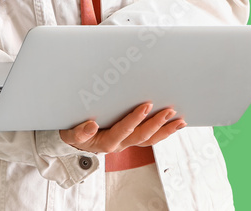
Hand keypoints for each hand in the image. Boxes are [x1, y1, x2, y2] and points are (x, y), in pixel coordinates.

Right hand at [59, 101, 184, 153]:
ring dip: (165, 130)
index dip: (134, 119)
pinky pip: (149, 137)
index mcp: (106, 142)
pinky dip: (163, 131)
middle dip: (157, 124)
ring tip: (180, 120)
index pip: (123, 130)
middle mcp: (120, 144)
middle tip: (169, 110)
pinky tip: (174, 123)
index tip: (145, 106)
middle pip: (142, 137)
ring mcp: (127, 142)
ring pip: (149, 139)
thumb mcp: (70, 133)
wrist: (73, 143)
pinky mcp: (131, 138)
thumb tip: (91, 125)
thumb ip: (79, 132)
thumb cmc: (73, 133)